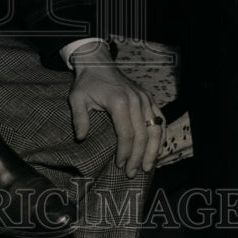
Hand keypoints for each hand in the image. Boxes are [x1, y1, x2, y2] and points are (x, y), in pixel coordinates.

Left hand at [67, 42, 162, 177]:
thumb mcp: (77, 98)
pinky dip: (160, 136)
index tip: (120, 165)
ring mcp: (145, 98)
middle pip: (143, 135)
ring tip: (147, 167)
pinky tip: (156, 150)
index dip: (125, 152)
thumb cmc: (87, 83)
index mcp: (119, 101)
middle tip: (132, 173)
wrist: (98, 63)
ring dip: (153, 150)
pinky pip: (160, 119)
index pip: (127, 133)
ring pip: (156, 129)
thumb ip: (79, 118)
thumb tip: (81, 138)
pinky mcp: (149, 98)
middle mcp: (136, 100)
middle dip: (138, 157)